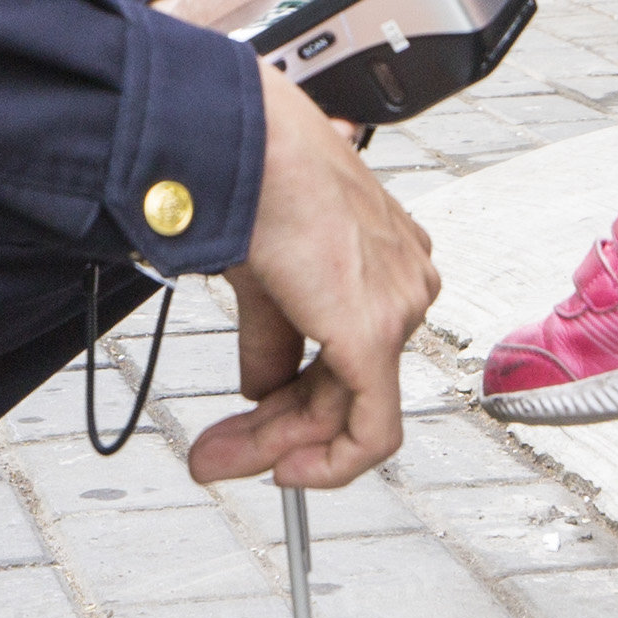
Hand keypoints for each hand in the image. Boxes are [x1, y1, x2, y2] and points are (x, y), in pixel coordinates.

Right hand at [193, 66, 438, 491]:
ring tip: (215, 459)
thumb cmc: (255, 172)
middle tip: (219, 454)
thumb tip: (263, 386)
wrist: (247, 144)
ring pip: (347, 409)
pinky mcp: (376, 334)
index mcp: (384, 255)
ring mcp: (396, 307)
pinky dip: (330, 462)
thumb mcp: (264, 271)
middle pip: (343, 385)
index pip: (344, 352)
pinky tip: (288, 472)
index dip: (292, 396)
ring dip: (273, 443)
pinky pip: (372, 429)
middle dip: (273, 430)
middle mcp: (402, 281)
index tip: (256, 416)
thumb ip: (275, 335)